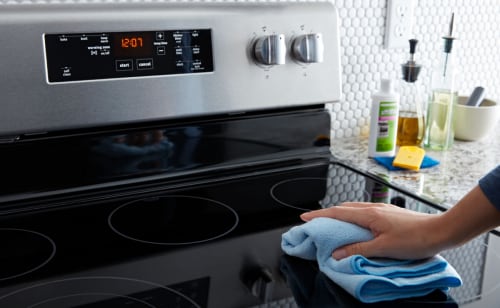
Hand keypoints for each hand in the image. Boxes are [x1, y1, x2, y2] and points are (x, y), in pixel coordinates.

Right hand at [300, 202, 442, 259]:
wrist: (440, 231)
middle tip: (315, 223)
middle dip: (327, 214)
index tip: (304, 217)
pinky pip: (364, 213)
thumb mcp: (383, 248)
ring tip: (332, 226)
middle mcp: (374, 208)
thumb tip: (337, 252)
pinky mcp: (389, 214)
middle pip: (343, 208)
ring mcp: (382, 210)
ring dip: (340, 216)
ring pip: (354, 210)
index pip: (337, 212)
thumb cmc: (415, 239)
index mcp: (369, 214)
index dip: (319, 215)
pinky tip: (356, 227)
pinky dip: (353, 218)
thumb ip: (358, 249)